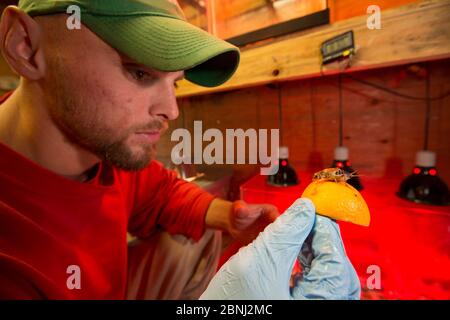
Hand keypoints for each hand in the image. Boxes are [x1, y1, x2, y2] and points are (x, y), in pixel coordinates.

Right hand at [200, 198, 360, 299]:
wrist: (210, 318)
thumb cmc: (231, 302)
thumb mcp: (257, 262)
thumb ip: (285, 233)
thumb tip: (305, 208)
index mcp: (313, 303)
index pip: (335, 263)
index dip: (325, 232)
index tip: (311, 212)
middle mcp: (317, 308)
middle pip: (336, 273)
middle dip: (323, 242)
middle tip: (307, 221)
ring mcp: (309, 307)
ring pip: (328, 279)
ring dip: (316, 252)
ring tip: (299, 233)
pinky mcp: (299, 306)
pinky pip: (315, 286)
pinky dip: (309, 266)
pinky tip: (296, 253)